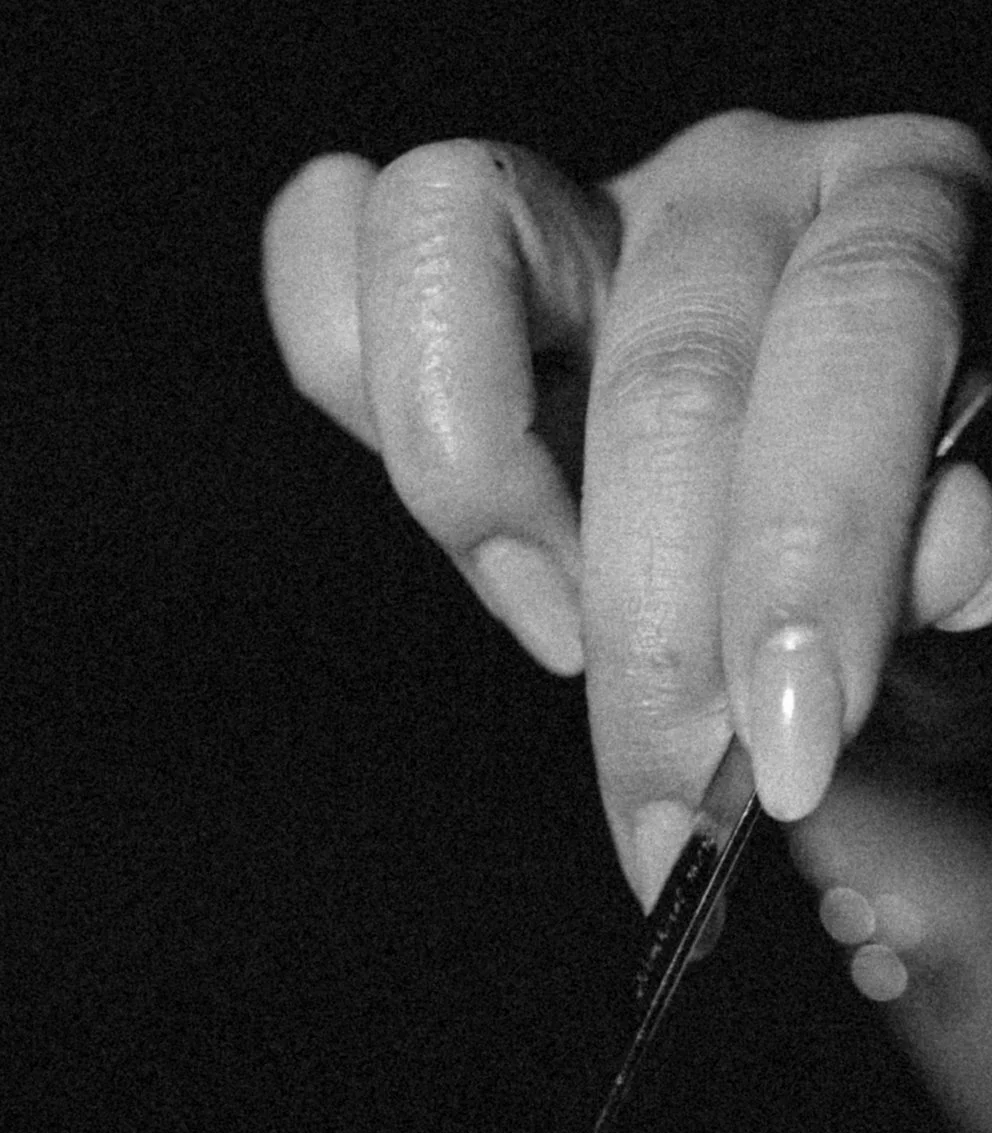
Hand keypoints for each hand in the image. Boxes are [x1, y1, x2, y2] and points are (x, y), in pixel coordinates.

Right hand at [262, 114, 991, 899]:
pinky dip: (348, 366)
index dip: (812, 544)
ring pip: (456, 234)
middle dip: (662, 630)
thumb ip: (959, 559)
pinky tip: (462, 534)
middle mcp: (737, 189)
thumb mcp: (951, 586)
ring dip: (478, 482)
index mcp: (900, 217)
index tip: (792, 747)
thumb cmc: (891, 582)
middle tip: (675, 813)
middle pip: (664, 359)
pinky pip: (332, 247)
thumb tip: (940, 559)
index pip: (857, 323)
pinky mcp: (444, 277)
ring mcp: (577, 212)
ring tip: (557, 637)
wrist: (809, 594)